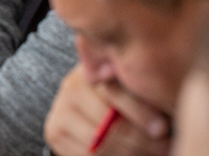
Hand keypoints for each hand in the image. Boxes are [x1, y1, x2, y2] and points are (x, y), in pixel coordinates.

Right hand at [44, 65, 169, 155]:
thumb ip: (139, 92)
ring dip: (130, 154)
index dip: (140, 113)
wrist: (88, 103)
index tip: (162, 129)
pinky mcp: (53, 132)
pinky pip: (86, 155)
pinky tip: (133, 155)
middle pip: (106, 123)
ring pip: (98, 144)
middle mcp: (70, 88)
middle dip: (140, 140)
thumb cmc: (121, 94)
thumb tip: (162, 106)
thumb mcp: (131, 87)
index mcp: (92, 69)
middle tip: (165, 147)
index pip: (114, 93)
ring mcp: (59, 111)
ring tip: (155, 153)